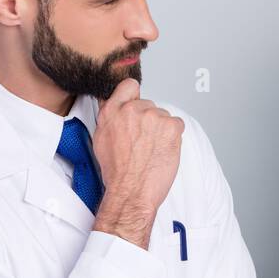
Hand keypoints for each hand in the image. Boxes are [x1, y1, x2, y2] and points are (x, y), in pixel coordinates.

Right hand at [91, 78, 183, 248]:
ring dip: (161, 130)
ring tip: (152, 150)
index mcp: (113, 111)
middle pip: (149, 106)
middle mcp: (132, 110)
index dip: (134, 97)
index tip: (137, 107)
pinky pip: (177, 124)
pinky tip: (163, 150)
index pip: (129, 86)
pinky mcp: (171, 126)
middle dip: (148, 121)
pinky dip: (173, 136)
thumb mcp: (101, 138)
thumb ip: (110, 116)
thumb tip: (117, 104)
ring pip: (163, 117)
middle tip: (143, 143)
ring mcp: (153, 116)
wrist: (132, 190)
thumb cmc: (117, 171)